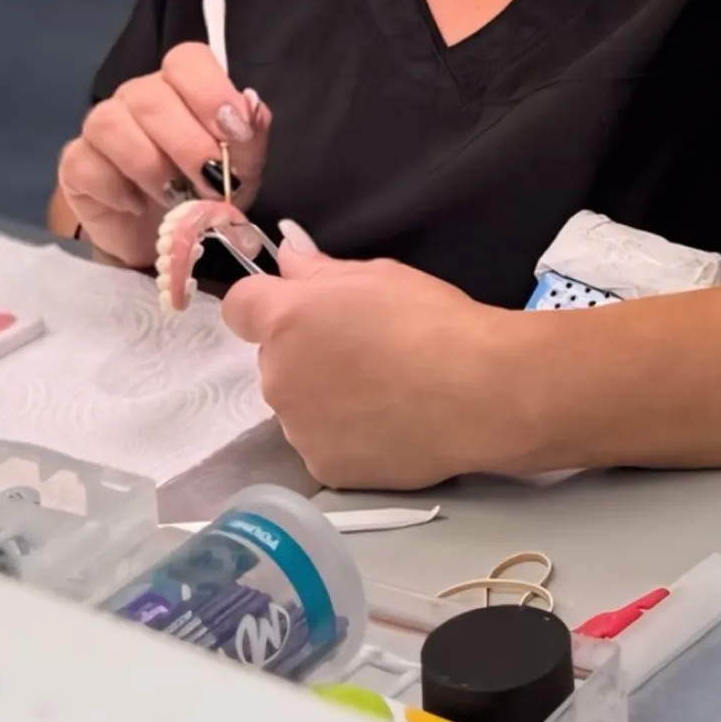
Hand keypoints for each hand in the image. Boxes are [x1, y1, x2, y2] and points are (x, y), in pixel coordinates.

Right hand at [60, 41, 271, 268]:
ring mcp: (102, 127)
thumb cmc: (205, 193)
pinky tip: (137, 208)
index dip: (211, 91)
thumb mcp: (242, 171)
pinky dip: (116, 190)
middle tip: (211, 185)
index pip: (187, 59)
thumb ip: (250, 138)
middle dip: (187, 144)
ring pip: (111, 123)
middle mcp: (138, 97)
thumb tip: (250, 108)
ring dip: (149, 166)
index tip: (234, 133)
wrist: (167, 242)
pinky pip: (85, 163)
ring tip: (173, 198)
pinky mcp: (76, 163)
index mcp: (182, 87)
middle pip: (151, 96)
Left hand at [222, 225, 531, 488]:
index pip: (240, 307)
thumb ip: (319, 268)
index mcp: (287, 321)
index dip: (267, 305)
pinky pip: (324, 444)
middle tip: (364, 353)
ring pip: (299, 406)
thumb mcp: (378, 275)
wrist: (481, 393)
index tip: (301, 310)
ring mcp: (299, 429)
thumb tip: (286, 254)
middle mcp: (279, 377)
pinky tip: (390, 425)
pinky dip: (348, 437)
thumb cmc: (433, 322)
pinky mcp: (325, 468)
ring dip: (325, 398)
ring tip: (385, 394)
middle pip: (275, 360)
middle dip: (307, 354)